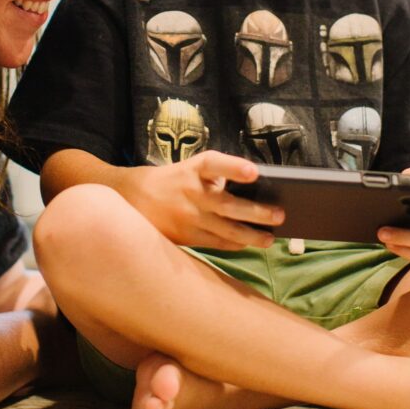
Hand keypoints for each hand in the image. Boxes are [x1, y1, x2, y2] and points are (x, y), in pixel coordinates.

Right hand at [122, 150, 283, 249]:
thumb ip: (215, 178)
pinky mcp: (184, 235)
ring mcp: (187, 216)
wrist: (129, 197)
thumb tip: (253, 194)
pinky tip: (248, 244)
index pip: (214, 164)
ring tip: (270, 239)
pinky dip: (233, 244)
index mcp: (192, 169)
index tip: (255, 172)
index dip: (234, 168)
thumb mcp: (189, 169)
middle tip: (280, 215)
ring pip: (225, 229)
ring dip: (250, 236)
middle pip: (227, 204)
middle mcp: (190, 191)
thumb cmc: (171, 180)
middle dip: (256, 212)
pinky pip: (214, 243)